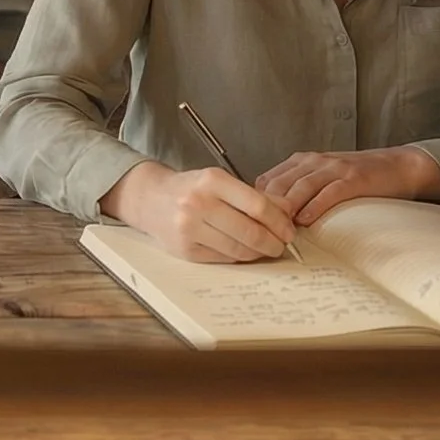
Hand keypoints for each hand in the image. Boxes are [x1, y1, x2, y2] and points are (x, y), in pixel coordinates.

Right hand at [100, 161, 297, 263]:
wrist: (150, 198)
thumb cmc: (191, 189)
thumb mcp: (220, 182)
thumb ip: (254, 195)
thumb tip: (288, 211)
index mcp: (211, 180)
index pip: (257, 205)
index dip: (279, 222)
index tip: (289, 231)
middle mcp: (198, 203)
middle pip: (250, 231)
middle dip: (273, 242)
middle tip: (282, 245)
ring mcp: (189, 228)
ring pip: (239, 249)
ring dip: (259, 253)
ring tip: (266, 249)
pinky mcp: (185, 250)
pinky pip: (224, 258)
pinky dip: (239, 257)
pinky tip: (244, 251)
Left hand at [254, 146, 439, 224]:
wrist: (396, 166)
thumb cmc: (356, 178)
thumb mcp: (320, 178)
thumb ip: (296, 191)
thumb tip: (271, 218)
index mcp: (300, 162)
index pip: (266, 181)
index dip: (256, 204)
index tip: (251, 225)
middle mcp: (313, 162)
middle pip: (279, 185)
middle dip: (267, 210)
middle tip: (260, 234)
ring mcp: (333, 168)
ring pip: (300, 188)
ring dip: (287, 211)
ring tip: (277, 232)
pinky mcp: (353, 178)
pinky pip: (329, 192)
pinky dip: (315, 206)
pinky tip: (305, 221)